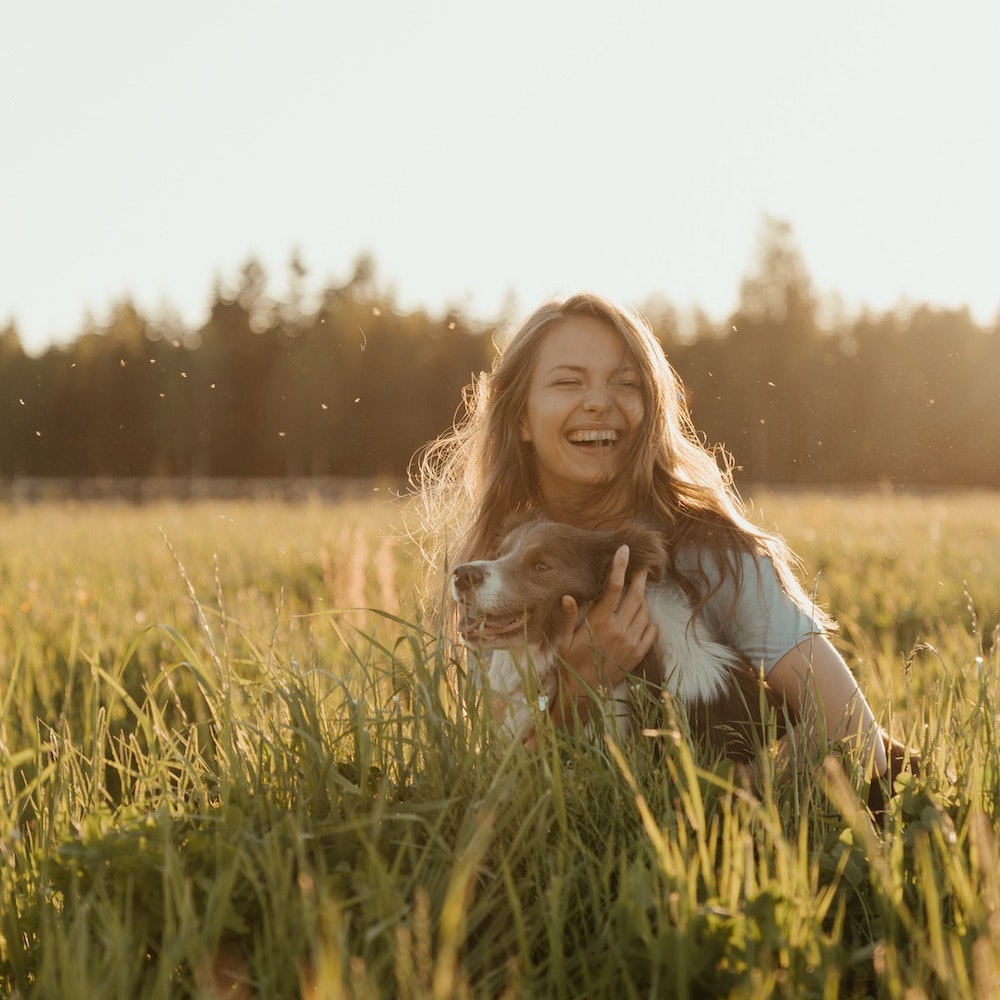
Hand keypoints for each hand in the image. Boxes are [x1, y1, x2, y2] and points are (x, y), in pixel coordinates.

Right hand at [547, 544, 657, 726]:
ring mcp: (631, 642)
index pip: (614, 587)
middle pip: (635, 595)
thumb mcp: (563, 639)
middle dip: (639, 578)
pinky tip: (640, 618)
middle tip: (641, 568)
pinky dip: (648, 620)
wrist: (582, 693)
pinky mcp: (638, 654)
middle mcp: (618, 630)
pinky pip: (651, 630)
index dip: (620, 566)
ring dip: (642, 600)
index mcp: (598, 622)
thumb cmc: (568, 663)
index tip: (625, 550)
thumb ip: (568, 617)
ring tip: (637, 594)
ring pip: (645, 611)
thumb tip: (567, 596)